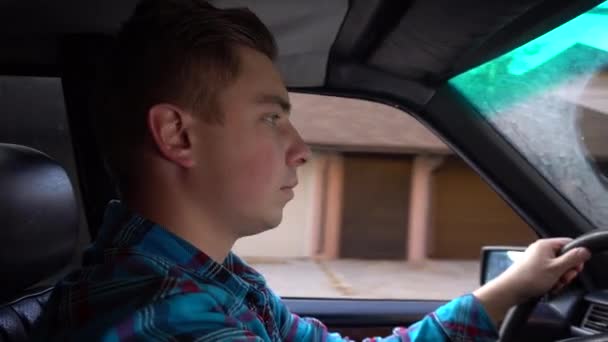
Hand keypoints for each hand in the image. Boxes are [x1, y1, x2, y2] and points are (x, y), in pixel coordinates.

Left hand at [473, 238, 590, 324]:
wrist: (511, 290)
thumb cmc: (529, 278)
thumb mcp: (556, 268)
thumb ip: (572, 259)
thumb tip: (584, 250)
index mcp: (545, 245)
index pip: (569, 244)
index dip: (576, 257)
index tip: (576, 268)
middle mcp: (540, 250)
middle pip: (565, 257)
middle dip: (567, 271)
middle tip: (562, 279)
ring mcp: (537, 260)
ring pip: (558, 268)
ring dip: (559, 279)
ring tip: (553, 284)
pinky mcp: (534, 270)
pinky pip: (550, 274)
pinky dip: (552, 281)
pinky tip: (548, 287)